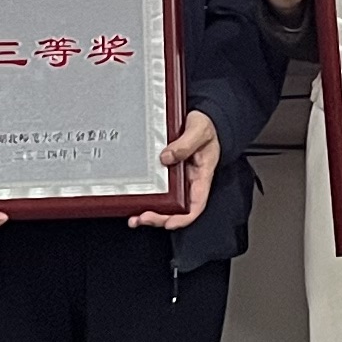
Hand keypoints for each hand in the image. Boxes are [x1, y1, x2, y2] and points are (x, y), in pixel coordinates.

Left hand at [130, 109, 221, 231]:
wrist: (204, 118)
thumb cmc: (207, 126)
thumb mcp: (199, 131)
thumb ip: (185, 144)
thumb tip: (166, 157)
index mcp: (202, 176)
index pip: (196, 205)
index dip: (184, 218)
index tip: (169, 223)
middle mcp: (190, 182)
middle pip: (178, 210)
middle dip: (160, 218)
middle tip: (143, 218)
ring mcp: (178, 179)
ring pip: (166, 204)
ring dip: (151, 213)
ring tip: (134, 218)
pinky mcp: (167, 173)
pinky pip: (158, 190)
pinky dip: (147, 199)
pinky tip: (135, 201)